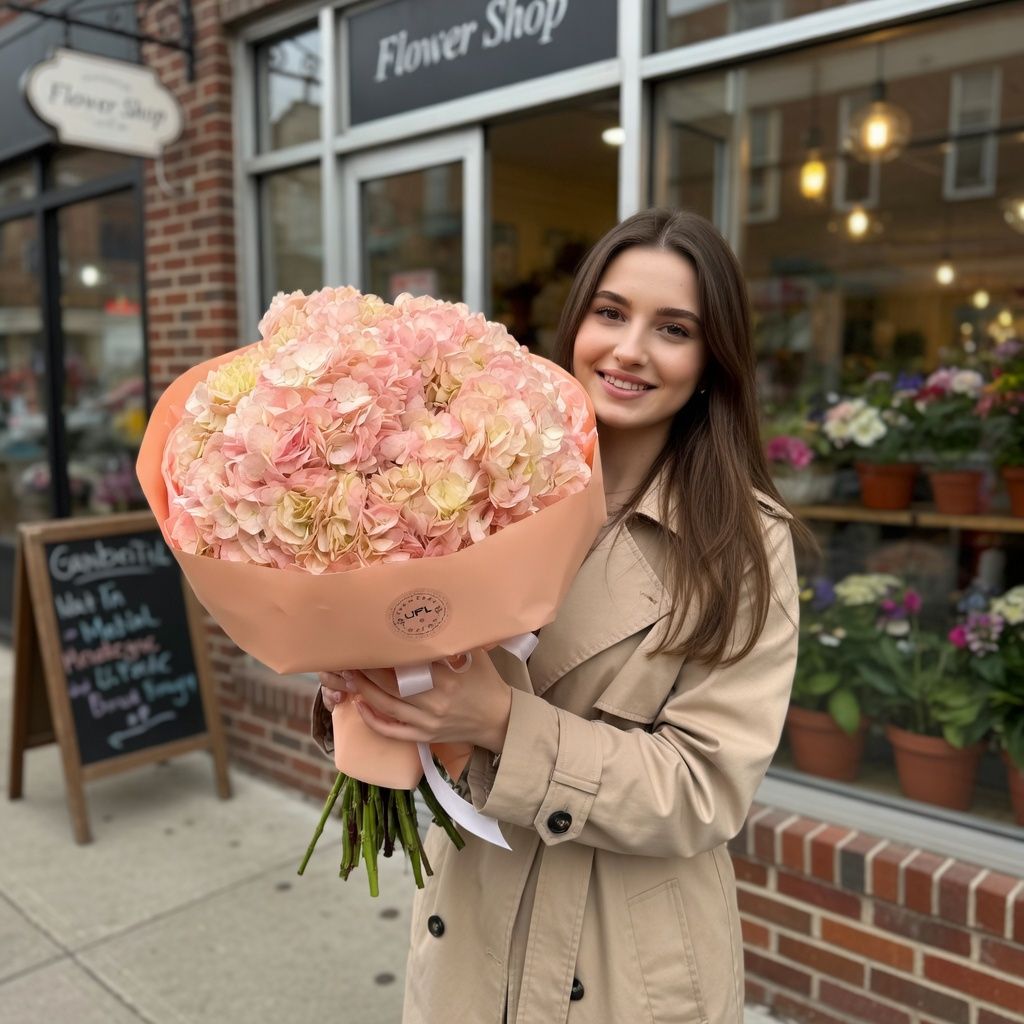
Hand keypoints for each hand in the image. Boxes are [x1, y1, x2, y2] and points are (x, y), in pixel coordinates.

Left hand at [318, 649, 512, 752]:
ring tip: (348, 675)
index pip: (407, 664)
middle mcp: (434, 702)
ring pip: (386, 706)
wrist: (499, 720)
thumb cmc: (486, 683)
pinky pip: (392, 731)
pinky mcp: (424, 736)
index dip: (385, 654)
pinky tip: (360, 705)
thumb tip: (433, 616)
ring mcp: (427, 722)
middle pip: (390, 685)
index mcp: (447, 679)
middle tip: (350, 656)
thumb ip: (454, 640)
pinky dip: (372, 720)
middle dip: (366, 670)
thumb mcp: (476, 657)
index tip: (370, 641)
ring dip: (363, 690)